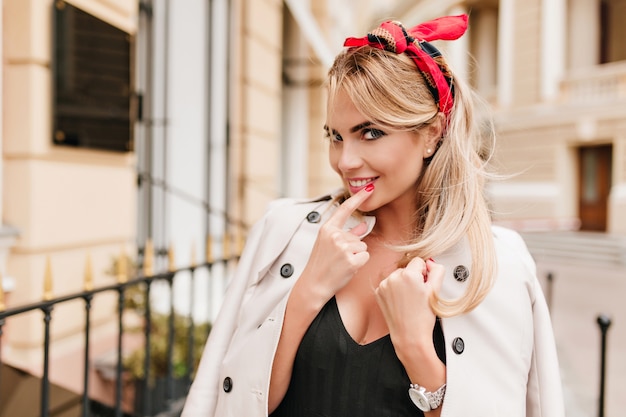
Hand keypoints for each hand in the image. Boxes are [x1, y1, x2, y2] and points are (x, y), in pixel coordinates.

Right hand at [298, 187, 373, 301]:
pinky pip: (365, 257)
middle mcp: (335, 235)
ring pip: (362, 247)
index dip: (359, 197)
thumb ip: (348, 233)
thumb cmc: (321, 264)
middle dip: (352, 249)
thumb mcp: (329, 244)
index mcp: (327, 229)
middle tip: (337, 259)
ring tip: (340, 264)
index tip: (369, 189)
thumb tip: (365, 224)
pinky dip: (359, 264)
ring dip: (356, 256)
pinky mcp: (351, 259)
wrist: (313, 285)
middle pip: (358, 237)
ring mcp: (343, 247)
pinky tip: (346, 268)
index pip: (345, 209)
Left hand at [375, 258, 444, 354]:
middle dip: (413, 278)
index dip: (424, 273)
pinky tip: (401, 302)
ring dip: (403, 283)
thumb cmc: (422, 318)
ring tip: (409, 300)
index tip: (424, 285)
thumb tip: (430, 262)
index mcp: (408, 275)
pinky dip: (394, 290)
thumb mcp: (435, 291)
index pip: (418, 261)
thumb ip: (437, 270)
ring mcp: (384, 285)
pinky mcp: (378, 292)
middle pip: (407, 268)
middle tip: (417, 295)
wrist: (409, 336)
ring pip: (397, 276)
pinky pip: (389, 284)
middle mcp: (393, 278)